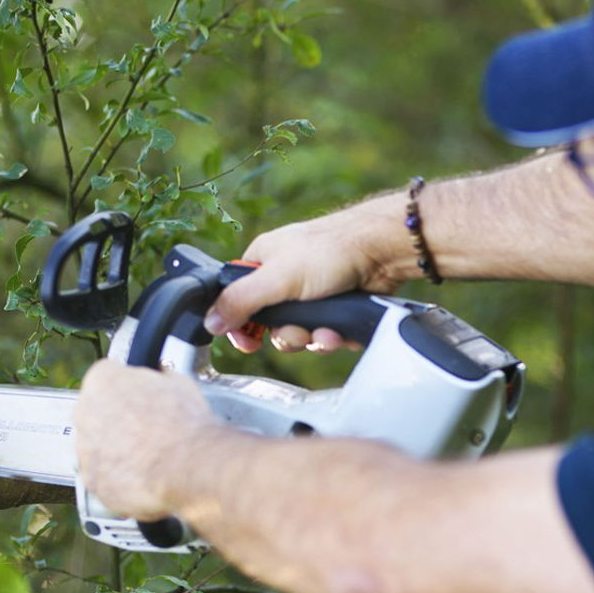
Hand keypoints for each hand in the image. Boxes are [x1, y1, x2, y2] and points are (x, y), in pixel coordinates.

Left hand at [74, 361, 215, 520]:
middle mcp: (86, 413)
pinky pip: (102, 475)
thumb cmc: (185, 426)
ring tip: (148, 453)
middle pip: (96, 412)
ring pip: (96, 446)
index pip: (106, 376)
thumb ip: (159, 377)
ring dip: (116, 448)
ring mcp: (85, 449)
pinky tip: (143, 473)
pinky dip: (118, 475)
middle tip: (145, 427)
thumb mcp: (179, 383)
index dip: (126, 387)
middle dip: (117, 418)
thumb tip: (162, 377)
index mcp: (102, 381)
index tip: (138, 397)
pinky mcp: (92, 480)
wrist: (189, 469)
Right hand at [205, 197, 405, 352]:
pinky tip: (341, 330)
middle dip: (286, 335)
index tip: (248, 342)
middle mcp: (285, 278)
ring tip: (326, 330)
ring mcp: (312, 294)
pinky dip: (332, 336)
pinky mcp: (335, 307)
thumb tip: (210, 321)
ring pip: (300, 334)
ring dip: (312, 338)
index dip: (241, 325)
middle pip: (270, 325)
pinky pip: (324, 335)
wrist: (383, 251)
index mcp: (263, 263)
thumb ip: (240, 301)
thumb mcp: (276, 278)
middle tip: (298, 330)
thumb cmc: (331, 250)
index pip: (237, 300)